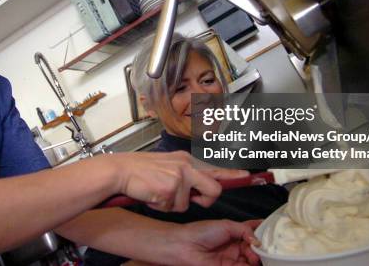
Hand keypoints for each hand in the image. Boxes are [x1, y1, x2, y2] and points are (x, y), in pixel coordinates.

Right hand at [108, 151, 238, 211]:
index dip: (234, 174)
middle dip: (204, 201)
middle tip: (186, 200)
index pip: (216, 168)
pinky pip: (171, 208)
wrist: (119, 171)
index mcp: (186, 160)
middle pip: (213, 190)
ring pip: (187, 204)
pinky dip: (160, 206)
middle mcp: (186, 166)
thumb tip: (199, 189)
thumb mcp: (167, 166)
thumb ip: (185, 174)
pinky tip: (151, 194)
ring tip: (156, 192)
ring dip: (171, 205)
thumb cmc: (139, 171)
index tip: (249, 176)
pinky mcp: (170, 188)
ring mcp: (179, 176)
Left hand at [167, 219, 261, 265]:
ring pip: (251, 261)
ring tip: (254, 256)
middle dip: (260, 249)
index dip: (262, 233)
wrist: (185, 246)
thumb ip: (244, 230)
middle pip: (255, 249)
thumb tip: (258, 240)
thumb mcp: (226, 225)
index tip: (273, 233)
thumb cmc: (202, 232)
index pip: (252, 233)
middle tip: (261, 248)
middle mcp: (235, 247)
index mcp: (234, 233)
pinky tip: (250, 262)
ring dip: (256, 259)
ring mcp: (232, 259)